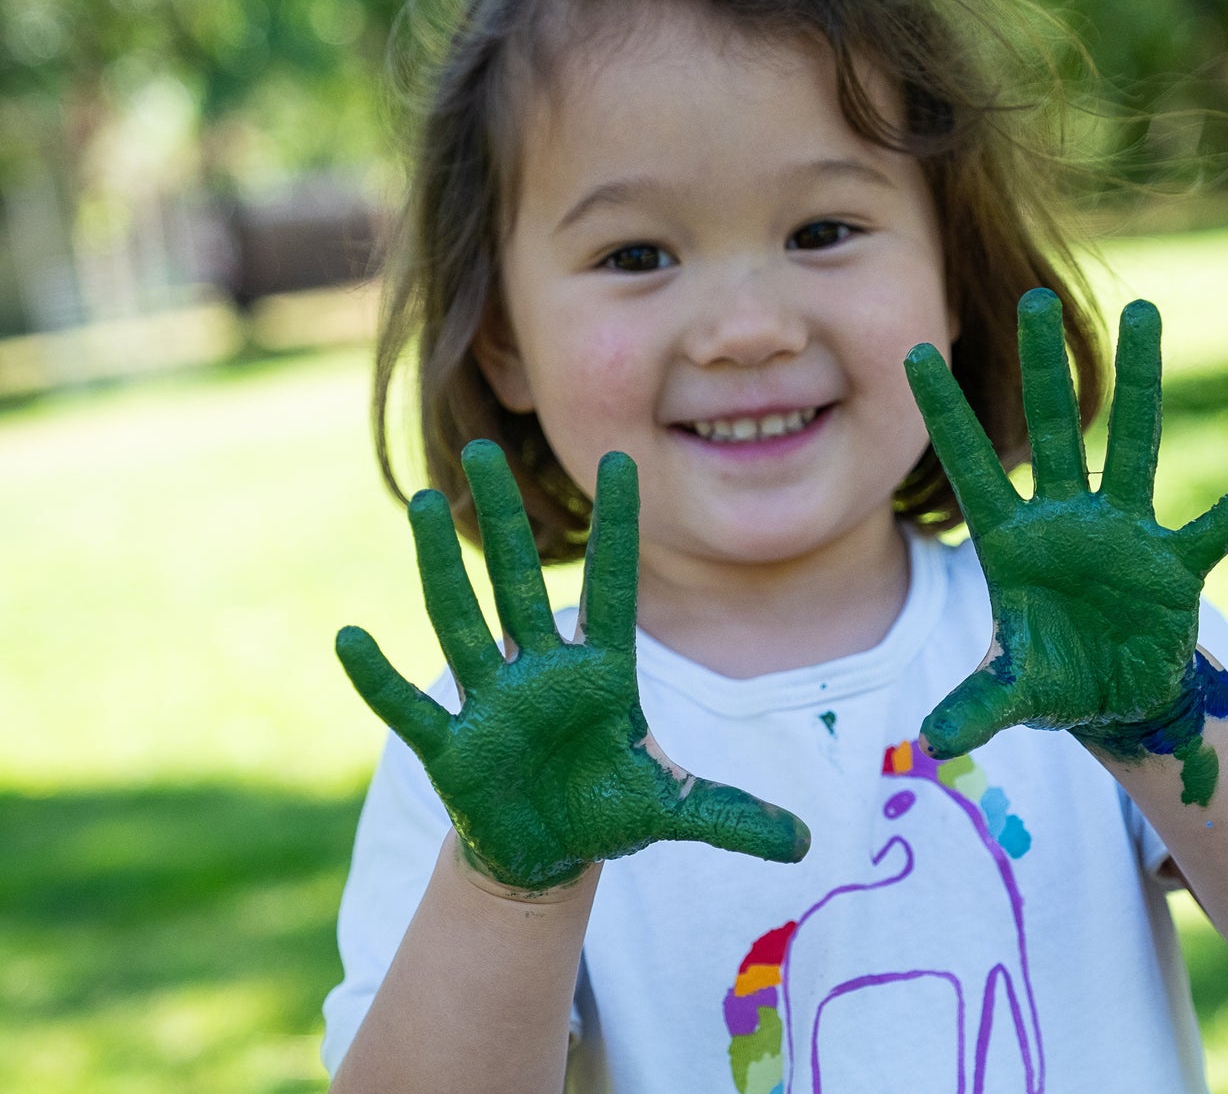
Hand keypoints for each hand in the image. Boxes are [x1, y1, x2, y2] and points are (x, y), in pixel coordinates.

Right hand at [336, 442, 809, 891]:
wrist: (549, 850)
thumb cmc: (609, 809)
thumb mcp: (674, 810)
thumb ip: (733, 817)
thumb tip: (807, 846)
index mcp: (603, 672)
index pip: (613, 585)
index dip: (616, 527)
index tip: (623, 458)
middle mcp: (543, 671)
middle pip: (519, 582)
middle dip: (505, 520)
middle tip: (480, 448)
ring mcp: (493, 703)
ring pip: (462, 620)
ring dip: (442, 566)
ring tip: (425, 503)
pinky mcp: (453, 747)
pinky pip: (410, 708)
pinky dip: (380, 679)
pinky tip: (350, 638)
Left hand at [905, 289, 1227, 804]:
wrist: (1112, 695)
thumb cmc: (1052, 678)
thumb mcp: (1014, 693)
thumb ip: (979, 706)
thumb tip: (934, 745)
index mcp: (1012, 543)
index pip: (971, 468)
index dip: (945, 415)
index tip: (914, 352)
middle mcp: (1067, 522)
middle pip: (1054, 432)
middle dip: (1041, 370)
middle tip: (1032, 299)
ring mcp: (1125, 535)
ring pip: (1136, 445)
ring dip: (1142, 383)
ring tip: (1143, 311)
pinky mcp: (1176, 566)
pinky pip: (1217, 526)